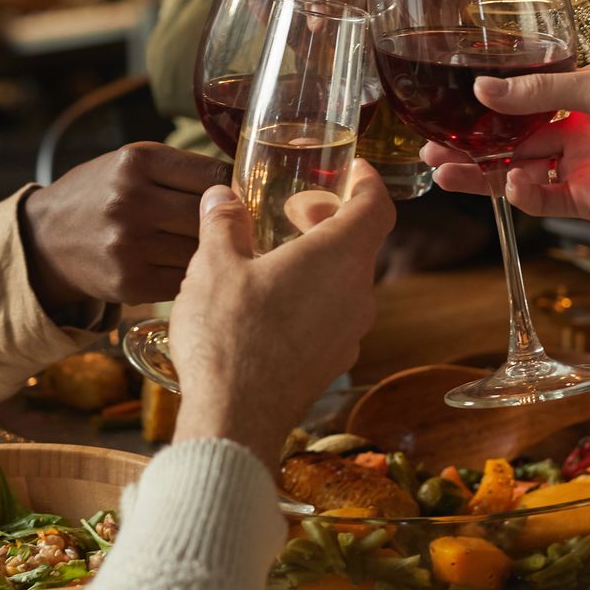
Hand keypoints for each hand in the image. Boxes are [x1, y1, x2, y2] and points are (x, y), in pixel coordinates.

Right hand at [19, 143, 230, 309]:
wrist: (46, 239)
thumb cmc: (100, 194)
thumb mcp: (130, 163)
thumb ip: (181, 169)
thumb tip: (244, 189)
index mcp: (137, 161)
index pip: (214, 177)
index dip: (235, 191)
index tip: (241, 200)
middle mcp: (131, 199)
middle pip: (211, 216)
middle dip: (227, 224)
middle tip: (238, 229)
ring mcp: (129, 244)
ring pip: (203, 251)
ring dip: (215, 254)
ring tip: (220, 252)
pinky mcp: (130, 282)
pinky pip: (186, 280)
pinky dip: (194, 277)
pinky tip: (193, 271)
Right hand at [170, 163, 393, 457]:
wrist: (235, 419)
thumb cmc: (229, 334)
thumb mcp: (214, 264)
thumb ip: (223, 222)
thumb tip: (222, 196)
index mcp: (338, 256)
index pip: (375, 206)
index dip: (367, 182)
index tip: (353, 170)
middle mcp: (357, 293)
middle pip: (359, 243)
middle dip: (328, 220)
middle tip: (291, 213)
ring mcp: (349, 333)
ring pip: (345, 281)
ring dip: (318, 261)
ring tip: (273, 256)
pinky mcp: (332, 362)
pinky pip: (333, 315)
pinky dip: (313, 296)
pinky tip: (270, 303)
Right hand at [420, 64, 589, 234]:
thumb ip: (541, 91)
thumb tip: (482, 91)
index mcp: (587, 97)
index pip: (524, 101)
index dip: (486, 107)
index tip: (449, 107)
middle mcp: (583, 134)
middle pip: (514, 141)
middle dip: (472, 145)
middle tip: (430, 147)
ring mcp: (588, 169)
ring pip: (521, 172)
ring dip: (483, 173)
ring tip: (443, 171)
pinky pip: (549, 202)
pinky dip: (524, 195)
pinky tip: (509, 184)